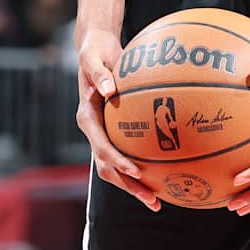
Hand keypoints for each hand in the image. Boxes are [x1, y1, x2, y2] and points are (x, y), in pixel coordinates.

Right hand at [74, 24, 160, 212]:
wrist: (93, 49)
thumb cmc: (95, 51)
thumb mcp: (94, 58)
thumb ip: (100, 74)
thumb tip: (109, 91)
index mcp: (86, 118)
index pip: (101, 147)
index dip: (118, 162)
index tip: (136, 172)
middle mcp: (93, 131)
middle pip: (107, 167)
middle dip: (129, 186)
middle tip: (153, 199)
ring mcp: (102, 134)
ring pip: (115, 168)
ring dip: (134, 186)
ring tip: (158, 200)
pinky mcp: (112, 131)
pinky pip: (125, 153)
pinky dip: (140, 168)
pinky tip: (163, 173)